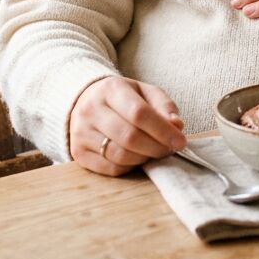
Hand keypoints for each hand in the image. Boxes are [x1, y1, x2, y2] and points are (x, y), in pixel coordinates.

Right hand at [69, 76, 185, 175]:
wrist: (87, 101)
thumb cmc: (123, 98)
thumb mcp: (145, 92)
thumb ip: (164, 107)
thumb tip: (176, 127)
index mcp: (110, 89)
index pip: (139, 113)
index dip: (163, 130)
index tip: (180, 141)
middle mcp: (90, 109)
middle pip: (129, 137)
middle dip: (156, 147)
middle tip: (170, 149)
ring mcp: (81, 132)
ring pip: (120, 156)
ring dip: (144, 158)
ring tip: (154, 152)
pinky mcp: (78, 152)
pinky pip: (111, 169)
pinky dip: (130, 167)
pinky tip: (137, 157)